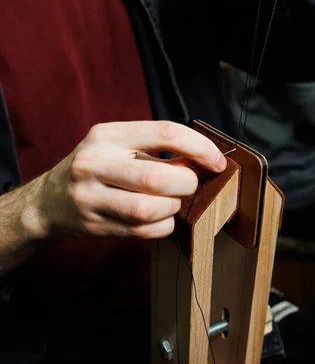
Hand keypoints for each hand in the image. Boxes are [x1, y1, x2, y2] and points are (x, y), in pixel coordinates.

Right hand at [26, 121, 226, 240]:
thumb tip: (202, 159)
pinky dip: (164, 226)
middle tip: (188, 185)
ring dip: (173, 208)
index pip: (165, 133)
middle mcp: (95, 163)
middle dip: (186, 184)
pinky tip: (160, 218)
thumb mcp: (118, 146)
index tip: (216, 161)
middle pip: (158, 177)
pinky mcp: (95, 225)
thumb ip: (156, 150)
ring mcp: (91, 197)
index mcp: (107, 135)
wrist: (48, 200)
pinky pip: (145, 231)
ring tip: (170, 202)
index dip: (199, 147)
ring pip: (150, 208)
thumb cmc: (96, 168)